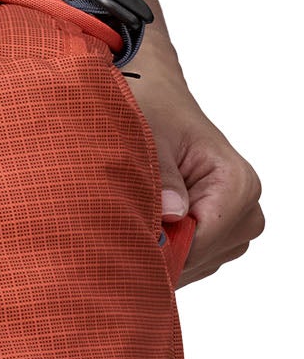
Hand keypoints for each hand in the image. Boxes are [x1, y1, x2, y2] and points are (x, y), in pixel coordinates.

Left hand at [131, 69, 263, 285]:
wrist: (154, 97)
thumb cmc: (153, 110)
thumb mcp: (149, 136)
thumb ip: (161, 178)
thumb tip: (171, 214)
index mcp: (235, 182)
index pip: (204, 239)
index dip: (162, 247)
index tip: (123, 244)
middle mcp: (243, 205)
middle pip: (203, 255)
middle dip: (160, 252)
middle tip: (115, 238)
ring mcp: (231, 221)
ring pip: (198, 262)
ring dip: (161, 254)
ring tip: (123, 230)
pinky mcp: (214, 229)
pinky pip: (193, 258)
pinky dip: (165, 252)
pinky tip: (138, 235)